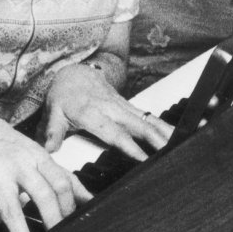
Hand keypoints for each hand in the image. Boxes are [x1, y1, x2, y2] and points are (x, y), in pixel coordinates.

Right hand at [0, 103, 90, 231]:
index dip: (70, 205)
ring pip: (12, 209)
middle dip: (54, 222)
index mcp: (34, 155)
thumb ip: (61, 175)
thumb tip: (89, 199)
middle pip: (43, 195)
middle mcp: (16, 164)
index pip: (61, 182)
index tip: (72, 223)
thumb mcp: (34, 152)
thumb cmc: (1, 141)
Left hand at [41, 63, 173, 160]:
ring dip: (166, 134)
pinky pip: (150, 117)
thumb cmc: (63, 95)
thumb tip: (49, 150)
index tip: (144, 159)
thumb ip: (51, 131)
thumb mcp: (52, 111)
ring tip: (183, 147)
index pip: (114, 133)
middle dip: (156, 141)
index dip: (130, 146)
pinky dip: (165, 127)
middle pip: (138, 126)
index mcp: (92, 113)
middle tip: (172, 156)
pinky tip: (179, 136)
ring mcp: (123, 107)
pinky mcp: (130, 107)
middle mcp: (111, 109)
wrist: (75, 72)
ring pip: (148, 120)